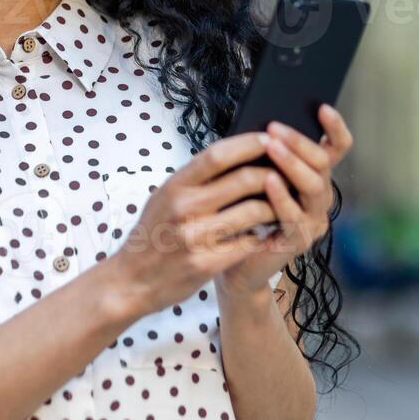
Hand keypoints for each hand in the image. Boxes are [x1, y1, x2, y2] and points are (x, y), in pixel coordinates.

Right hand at [109, 131, 284, 319]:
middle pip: (243, 180)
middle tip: (286, 175)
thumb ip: (195, 178)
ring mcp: (195, 236)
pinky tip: (266, 233)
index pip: (218, 154)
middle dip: (272, 175)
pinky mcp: (206, 263)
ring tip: (280, 206)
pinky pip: (248, 243)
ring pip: (253, 212)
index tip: (270, 139)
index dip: (249, 144)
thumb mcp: (164, 197)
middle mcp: (184, 207)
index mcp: (175, 185)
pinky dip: (262, 236)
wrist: (132, 280)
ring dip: (274, 207)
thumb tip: (235, 154)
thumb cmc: (153, 234)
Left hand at [215, 103, 352, 299]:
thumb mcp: (253, 174)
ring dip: (292, 164)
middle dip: (299, 142)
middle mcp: (320, 197)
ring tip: (271, 146)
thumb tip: (261, 120)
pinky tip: (269, 181)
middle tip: (275, 127)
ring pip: (313, 187)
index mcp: (314, 176)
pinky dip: (282, 196)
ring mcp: (313, 220)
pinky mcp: (299, 241)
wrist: (231, 260)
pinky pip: (295, 216)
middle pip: (323, 163)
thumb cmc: (241, 209)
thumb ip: (265, 154)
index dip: (334, 128)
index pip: (335, 149)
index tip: (322, 107)